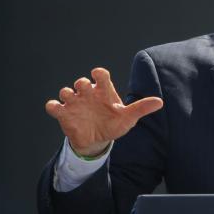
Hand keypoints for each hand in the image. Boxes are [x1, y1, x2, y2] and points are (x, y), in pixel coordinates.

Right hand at [45, 68, 162, 156]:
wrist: (98, 140)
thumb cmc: (114, 124)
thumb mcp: (128, 117)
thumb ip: (141, 108)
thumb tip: (160, 102)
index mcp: (103, 91)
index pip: (100, 75)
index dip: (98, 73)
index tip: (98, 74)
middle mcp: (88, 94)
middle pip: (81, 82)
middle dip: (82, 83)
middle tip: (86, 88)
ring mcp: (75, 103)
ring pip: (66, 91)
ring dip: (67, 93)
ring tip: (72, 99)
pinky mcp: (64, 114)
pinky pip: (53, 107)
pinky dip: (53, 106)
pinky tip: (58, 109)